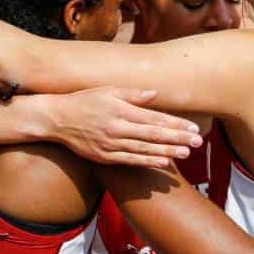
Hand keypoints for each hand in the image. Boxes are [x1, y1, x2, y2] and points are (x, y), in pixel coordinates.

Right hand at [51, 88, 203, 167]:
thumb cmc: (84, 100)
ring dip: (167, 152)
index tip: (192, 128)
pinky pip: (129, 160)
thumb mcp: (107, 90)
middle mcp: (117, 128)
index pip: (154, 119)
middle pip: (153, 136)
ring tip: (186, 153)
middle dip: (177, 139)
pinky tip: (163, 163)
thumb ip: (132, 94)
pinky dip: (147, 162)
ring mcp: (111, 144)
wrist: (55, 119)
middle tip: (198, 143)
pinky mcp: (104, 156)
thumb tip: (154, 94)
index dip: (175, 124)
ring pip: (144, 150)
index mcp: (121, 110)